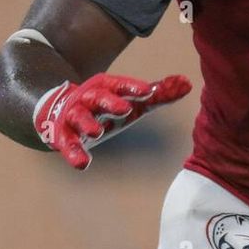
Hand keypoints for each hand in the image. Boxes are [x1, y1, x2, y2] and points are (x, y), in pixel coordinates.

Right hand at [33, 73, 191, 169]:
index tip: (147, 92)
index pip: (120, 85)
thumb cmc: (106, 107)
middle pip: (98, 98)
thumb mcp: (132, 101)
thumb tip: (187, 83)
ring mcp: (74, 116)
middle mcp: (88, 98)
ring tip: (97, 133)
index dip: (132, 88)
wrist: (61, 113)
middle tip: (125, 109)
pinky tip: (82, 164)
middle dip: (110, 103)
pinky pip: (67, 144)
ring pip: (79, 118)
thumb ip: (158, 94)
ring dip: (88, 124)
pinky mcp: (63, 136)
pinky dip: (74, 153)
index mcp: (106, 87)